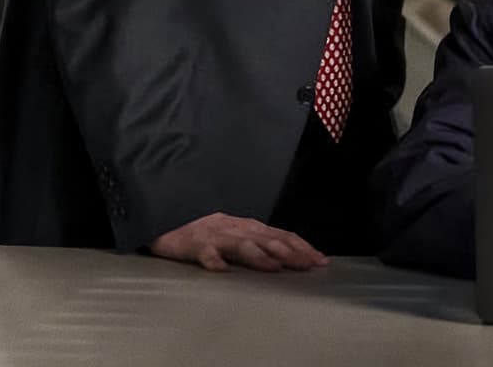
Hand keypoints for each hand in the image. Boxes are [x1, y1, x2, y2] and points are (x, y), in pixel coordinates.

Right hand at [148, 212, 327, 272]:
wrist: (170, 221)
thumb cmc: (207, 233)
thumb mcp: (238, 236)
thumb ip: (261, 245)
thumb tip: (289, 259)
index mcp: (250, 228)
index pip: (283, 236)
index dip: (303, 247)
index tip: (321, 260)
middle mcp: (238, 229)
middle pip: (269, 240)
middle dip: (291, 252)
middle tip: (309, 266)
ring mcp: (217, 236)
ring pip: (242, 245)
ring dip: (259, 256)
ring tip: (275, 267)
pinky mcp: (195, 245)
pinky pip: (205, 253)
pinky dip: (214, 261)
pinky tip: (222, 270)